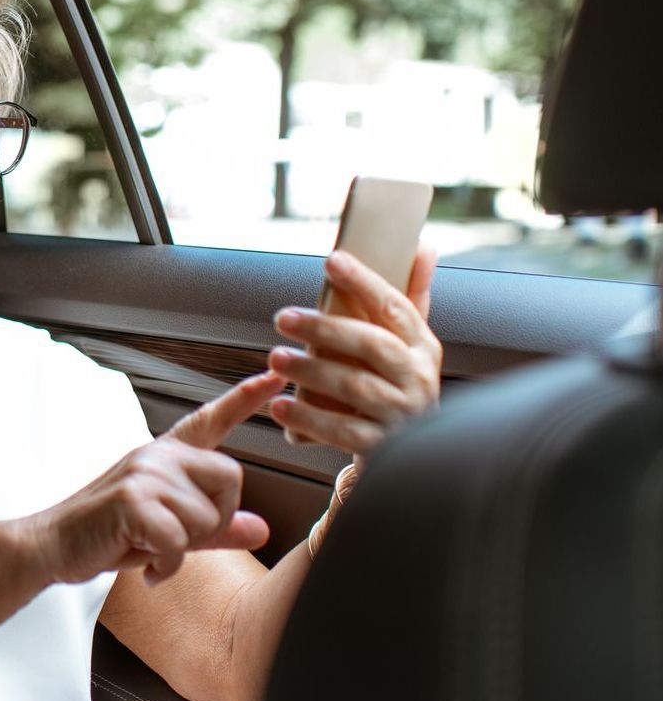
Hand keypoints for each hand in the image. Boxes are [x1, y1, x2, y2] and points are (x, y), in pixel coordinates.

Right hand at [25, 372, 284, 588]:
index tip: (274, 376)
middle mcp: (158, 455)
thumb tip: (261, 529)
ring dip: (183, 549)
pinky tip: (145, 565)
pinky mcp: (133, 501)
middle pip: (231, 480)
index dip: (245, 398)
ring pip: (206, 518)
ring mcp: (145, 474)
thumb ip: (216, 528)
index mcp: (167, 454)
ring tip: (150, 547)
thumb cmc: (109, 532)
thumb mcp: (169, 529)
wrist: (53, 543)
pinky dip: (165, 566)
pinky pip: (179, 543)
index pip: (212, 419)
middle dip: (215, 519)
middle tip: (177, 537)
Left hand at [267, 244, 440, 457]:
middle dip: (325, 329)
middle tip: (283, 318)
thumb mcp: (410, 344)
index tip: (332, 260)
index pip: (396, 306)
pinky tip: (280, 407)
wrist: (412, 454)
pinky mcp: (382, 446)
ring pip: (355, 388)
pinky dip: (308, 420)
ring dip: (311, 372)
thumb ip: (411, 296)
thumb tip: (422, 247)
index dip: (364, 282)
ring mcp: (402, 414)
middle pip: (372, 346)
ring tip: (276, 358)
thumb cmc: (398, 385)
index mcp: (423, 346)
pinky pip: (342, 432)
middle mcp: (419, 378)